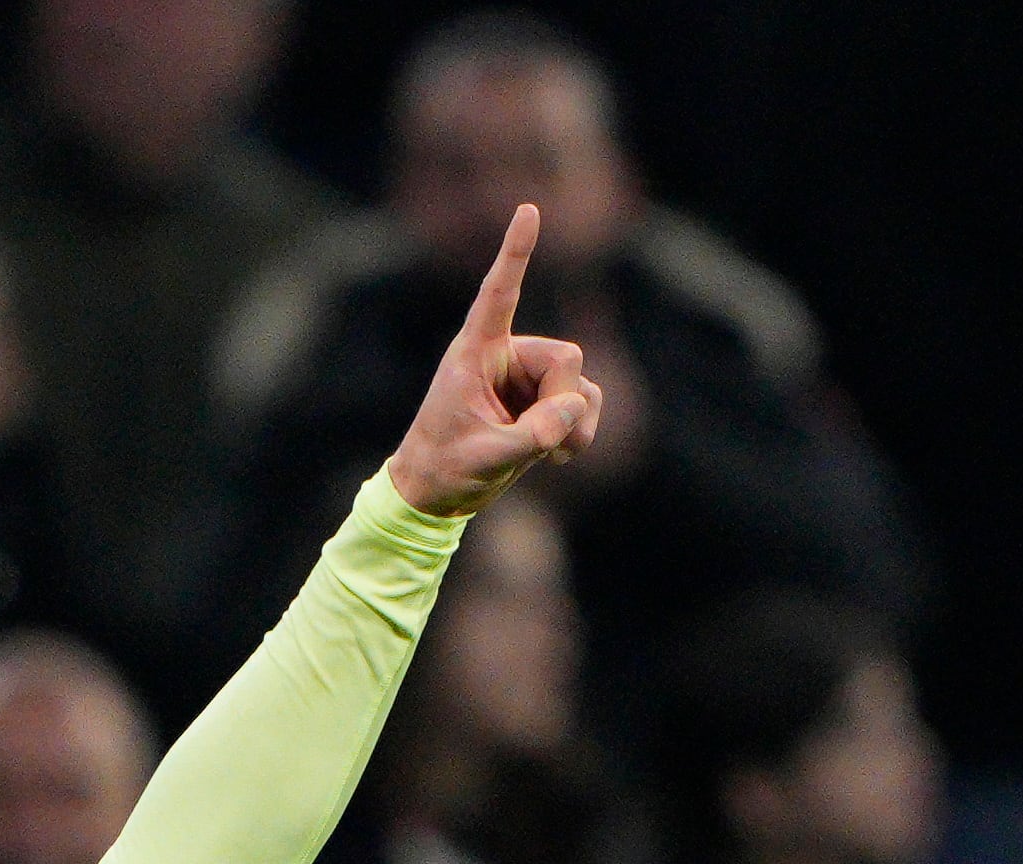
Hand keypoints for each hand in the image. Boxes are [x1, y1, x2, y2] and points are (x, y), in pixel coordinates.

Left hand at [383, 206, 602, 518]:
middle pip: (566, 357)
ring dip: (574, 422)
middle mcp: (506, 356)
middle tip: (543, 440)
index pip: (499, 293)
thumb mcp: (486, 457)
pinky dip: (580, 431)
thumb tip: (575, 409)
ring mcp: (528, 380)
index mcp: (476, 352)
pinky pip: (585, 405)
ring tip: (548, 453)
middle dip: (563, 401)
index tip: (528, 209)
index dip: (516, 253)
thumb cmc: (445, 468)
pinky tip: (558, 456)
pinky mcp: (543, 403)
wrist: (437, 494)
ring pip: (580, 384)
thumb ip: (532, 435)